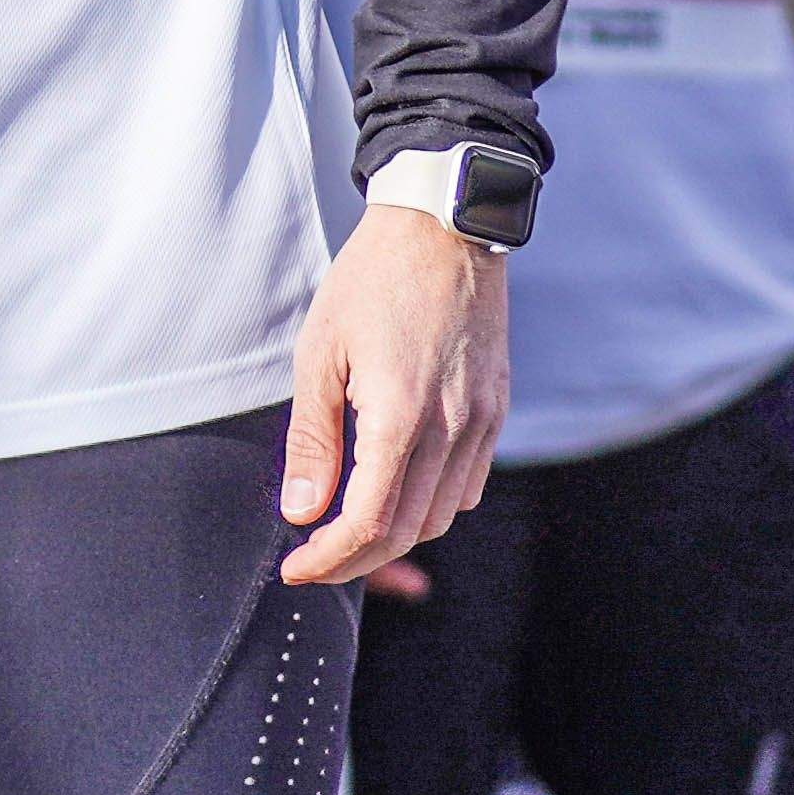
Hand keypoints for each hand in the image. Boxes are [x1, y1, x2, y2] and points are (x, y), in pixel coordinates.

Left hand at [278, 205, 506, 585]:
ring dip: (396, 534)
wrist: (443, 226)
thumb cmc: (371, 280)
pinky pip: (468, 484)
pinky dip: (432, 504)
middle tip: (314, 558)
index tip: (297, 568)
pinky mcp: (496, 409)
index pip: (369, 522)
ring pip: (443, 516)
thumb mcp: (320, 352)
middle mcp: (452, 427)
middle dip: (356, 558)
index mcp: (400, 415)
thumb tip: (302, 511)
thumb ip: (313, 439)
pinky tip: (398, 488)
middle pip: (407, 531)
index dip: (330, 558)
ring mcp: (482, 421)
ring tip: (350, 526)